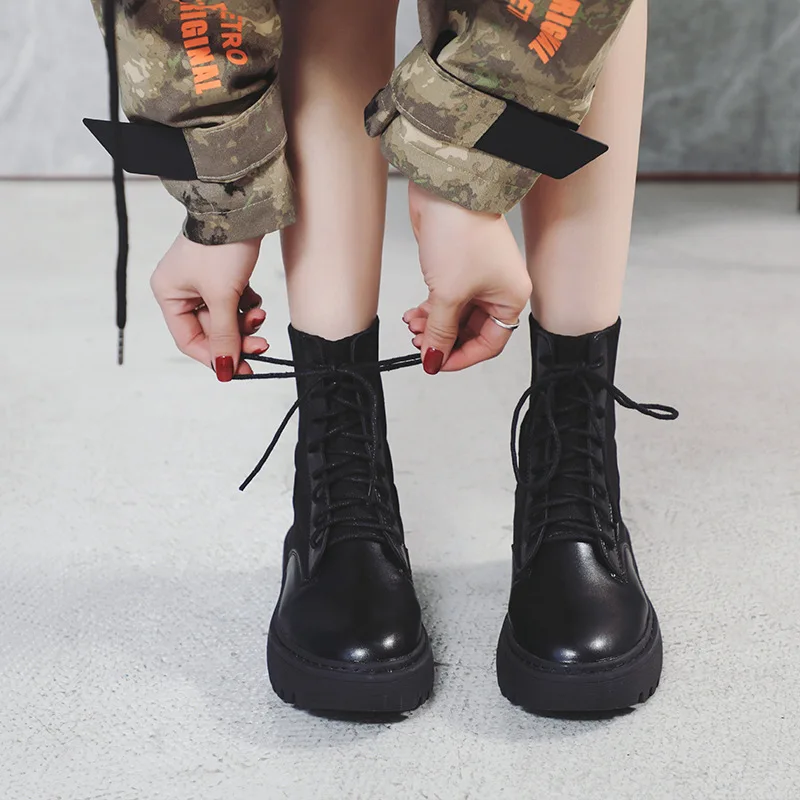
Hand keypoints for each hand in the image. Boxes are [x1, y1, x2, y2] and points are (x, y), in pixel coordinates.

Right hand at [150, 234, 267, 380]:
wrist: (241, 208)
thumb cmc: (222, 248)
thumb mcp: (223, 297)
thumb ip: (225, 336)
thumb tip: (224, 370)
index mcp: (169, 294)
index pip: (189, 340)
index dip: (215, 357)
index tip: (241, 370)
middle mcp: (182, 289)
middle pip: (212, 331)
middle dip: (237, 338)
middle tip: (262, 344)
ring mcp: (203, 282)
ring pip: (226, 318)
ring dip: (245, 322)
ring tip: (259, 313)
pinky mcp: (223, 274)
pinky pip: (235, 302)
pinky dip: (247, 305)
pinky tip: (255, 298)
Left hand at [404, 183, 531, 373]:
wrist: (447, 191)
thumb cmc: (462, 232)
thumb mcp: (448, 294)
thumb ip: (440, 331)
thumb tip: (435, 357)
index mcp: (511, 297)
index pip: (490, 343)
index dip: (461, 357)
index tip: (437, 363)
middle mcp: (498, 289)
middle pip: (470, 331)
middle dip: (443, 339)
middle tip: (421, 344)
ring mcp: (477, 278)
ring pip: (455, 316)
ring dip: (433, 325)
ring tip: (413, 327)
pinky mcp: (457, 267)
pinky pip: (445, 300)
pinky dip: (429, 310)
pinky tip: (414, 314)